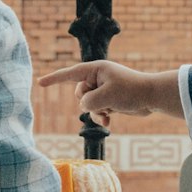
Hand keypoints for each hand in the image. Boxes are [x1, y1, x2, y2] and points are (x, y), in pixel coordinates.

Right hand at [40, 59, 180, 123]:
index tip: (40, 83)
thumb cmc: (131, 91)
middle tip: (104, 103)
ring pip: (88, 104)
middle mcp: (98, 77)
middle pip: (79, 93)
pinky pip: (97, 110)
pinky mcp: (110, 100)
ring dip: (96, 112)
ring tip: (108, 114)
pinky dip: (101, 116)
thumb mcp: (106, 97)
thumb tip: (84, 106)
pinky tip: (109, 122)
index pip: (70, 74)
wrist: (152, 97)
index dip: (54, 79)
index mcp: (96, 69)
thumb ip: (88, 102)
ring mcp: (104, 89)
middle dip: (88, 102)